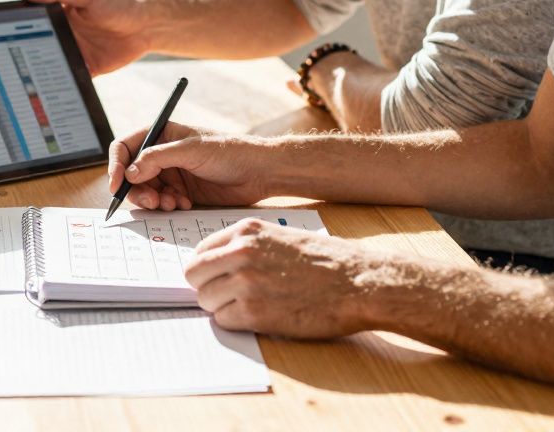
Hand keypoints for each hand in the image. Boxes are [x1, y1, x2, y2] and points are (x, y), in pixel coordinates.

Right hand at [20, 0, 149, 74]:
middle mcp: (62, 33)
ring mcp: (73, 52)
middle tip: (8, 63)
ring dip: (40, 72)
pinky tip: (53, 90)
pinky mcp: (86, 68)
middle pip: (36, 45)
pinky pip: (70, 78)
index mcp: (58, 13)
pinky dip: (62, 85)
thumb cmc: (118, 3)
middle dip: (23, 54)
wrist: (147, 26)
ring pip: (50, 64)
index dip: (15, 27)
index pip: (30, 20)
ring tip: (26, 81)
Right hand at [107, 122, 273, 209]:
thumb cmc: (230, 151)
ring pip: (145, 191)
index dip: (116, 165)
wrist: (260, 172)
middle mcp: (162, 154)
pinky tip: (184, 204)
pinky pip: (162, 203)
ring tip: (172, 203)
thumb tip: (129, 173)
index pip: (126, 147)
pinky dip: (168, 206)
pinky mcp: (181, 192)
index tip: (117, 184)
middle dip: (137, 190)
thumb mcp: (192, 150)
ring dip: (153, 200)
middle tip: (151, 201)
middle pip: (131, 174)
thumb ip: (158, 159)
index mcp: (161, 135)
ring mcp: (172, 174)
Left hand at [184, 218, 390, 337]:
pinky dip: (236, 323)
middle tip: (226, 297)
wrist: (359, 283)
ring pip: (205, 300)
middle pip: (194, 275)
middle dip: (206, 287)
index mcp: (246, 231)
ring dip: (221, 308)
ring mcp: (245, 283)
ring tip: (249, 307)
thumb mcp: (282, 237)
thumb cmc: (327, 261)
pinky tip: (259, 317)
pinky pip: (223, 321)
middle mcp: (240, 253)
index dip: (207, 268)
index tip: (217, 278)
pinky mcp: (254, 313)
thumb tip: (219, 264)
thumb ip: (249, 246)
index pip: (200, 250)